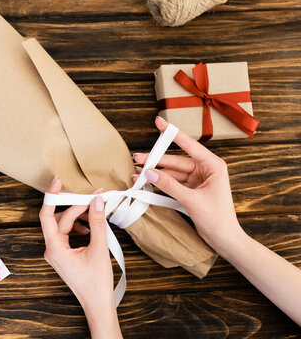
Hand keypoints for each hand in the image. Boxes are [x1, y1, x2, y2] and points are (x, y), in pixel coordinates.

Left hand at [40, 177, 121, 338]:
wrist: (98, 305)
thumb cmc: (96, 283)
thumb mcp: (99, 249)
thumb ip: (97, 222)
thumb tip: (97, 201)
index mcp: (54, 248)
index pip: (47, 215)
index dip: (52, 196)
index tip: (59, 181)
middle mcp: (51, 249)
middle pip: (59, 218)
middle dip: (76, 206)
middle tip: (94, 197)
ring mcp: (57, 252)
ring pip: (64, 225)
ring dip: (79, 217)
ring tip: (96, 214)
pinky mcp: (64, 254)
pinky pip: (68, 233)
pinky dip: (80, 226)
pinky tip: (92, 228)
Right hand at [132, 116, 245, 252]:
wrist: (225, 240)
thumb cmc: (217, 219)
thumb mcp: (191, 200)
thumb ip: (169, 185)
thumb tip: (149, 172)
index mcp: (212, 165)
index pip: (189, 145)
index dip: (172, 133)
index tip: (159, 122)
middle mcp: (205, 169)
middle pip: (176, 161)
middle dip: (156, 160)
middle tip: (138, 158)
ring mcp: (197, 180)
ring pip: (172, 172)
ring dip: (155, 173)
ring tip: (137, 173)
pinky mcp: (191, 190)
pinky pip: (172, 183)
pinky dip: (159, 183)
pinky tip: (146, 182)